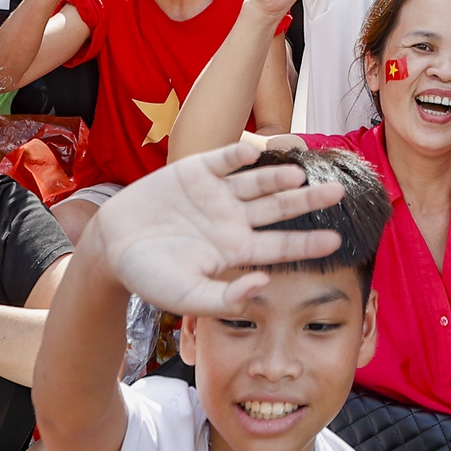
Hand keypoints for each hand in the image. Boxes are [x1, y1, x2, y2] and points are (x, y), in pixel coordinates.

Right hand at [81, 143, 346, 314]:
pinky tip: (253, 153)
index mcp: (236, 249)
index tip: (337, 241)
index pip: (281, 245)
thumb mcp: (187, 296)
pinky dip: (238, 155)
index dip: (308, 243)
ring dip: (278, 177)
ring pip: (257, 182)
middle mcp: (234, 218)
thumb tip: (262, 286)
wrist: (112, 246)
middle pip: (279, 208)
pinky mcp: (196, 171)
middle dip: (308, 201)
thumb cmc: (151, 277)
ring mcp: (217, 193)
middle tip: (338, 192)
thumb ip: (224, 297)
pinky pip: (224, 160)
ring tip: (298, 173)